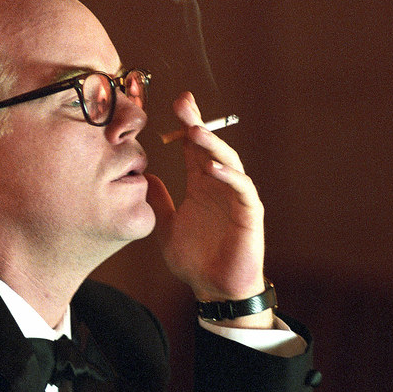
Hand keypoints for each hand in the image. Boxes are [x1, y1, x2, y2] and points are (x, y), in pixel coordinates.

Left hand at [146, 92, 266, 323]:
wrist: (214, 289)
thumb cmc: (195, 260)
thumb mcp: (166, 226)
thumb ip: (158, 201)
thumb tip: (143, 177)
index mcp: (201, 184)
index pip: (194, 148)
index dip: (187, 124)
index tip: (176, 102)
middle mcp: (220, 185)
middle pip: (211, 147)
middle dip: (198, 124)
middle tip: (183, 105)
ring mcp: (236, 197)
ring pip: (229, 162)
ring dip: (213, 146)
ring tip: (195, 131)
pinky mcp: (249, 214)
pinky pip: (242, 190)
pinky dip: (230, 177)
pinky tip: (213, 168)